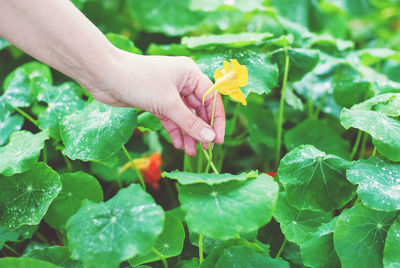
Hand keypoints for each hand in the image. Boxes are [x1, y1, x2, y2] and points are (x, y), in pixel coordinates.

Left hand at [87, 50, 225, 155]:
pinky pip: (170, 118)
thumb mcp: (168, 104)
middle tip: (205, 150)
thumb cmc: (139, 81)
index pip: (211, 98)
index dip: (216, 120)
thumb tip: (210, 138)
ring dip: (188, 133)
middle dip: (201, 129)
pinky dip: (174, 130)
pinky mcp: (156, 101)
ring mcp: (168, 92)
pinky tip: (179, 144)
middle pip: (198, 109)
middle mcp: (182, 81)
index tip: (218, 139)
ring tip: (191, 152)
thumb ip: (190, 122)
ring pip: (184, 116)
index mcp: (190, 73)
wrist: (105, 76)